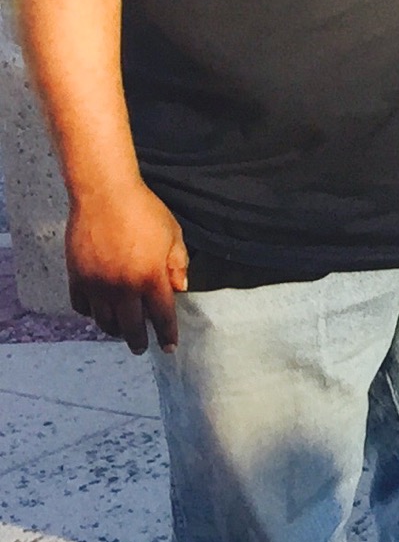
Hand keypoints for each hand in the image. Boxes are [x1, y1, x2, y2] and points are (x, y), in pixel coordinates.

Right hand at [64, 174, 186, 353]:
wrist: (105, 194)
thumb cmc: (144, 211)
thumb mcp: (174, 235)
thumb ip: (178, 264)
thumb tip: (180, 289)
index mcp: (150, 278)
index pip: (161, 316)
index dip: (167, 334)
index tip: (170, 347)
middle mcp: (122, 287)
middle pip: (130, 327)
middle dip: (138, 341)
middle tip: (142, 347)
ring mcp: (96, 284)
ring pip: (104, 321)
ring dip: (114, 330)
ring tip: (121, 331)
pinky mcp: (76, 276)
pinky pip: (82, 306)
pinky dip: (91, 313)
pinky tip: (99, 312)